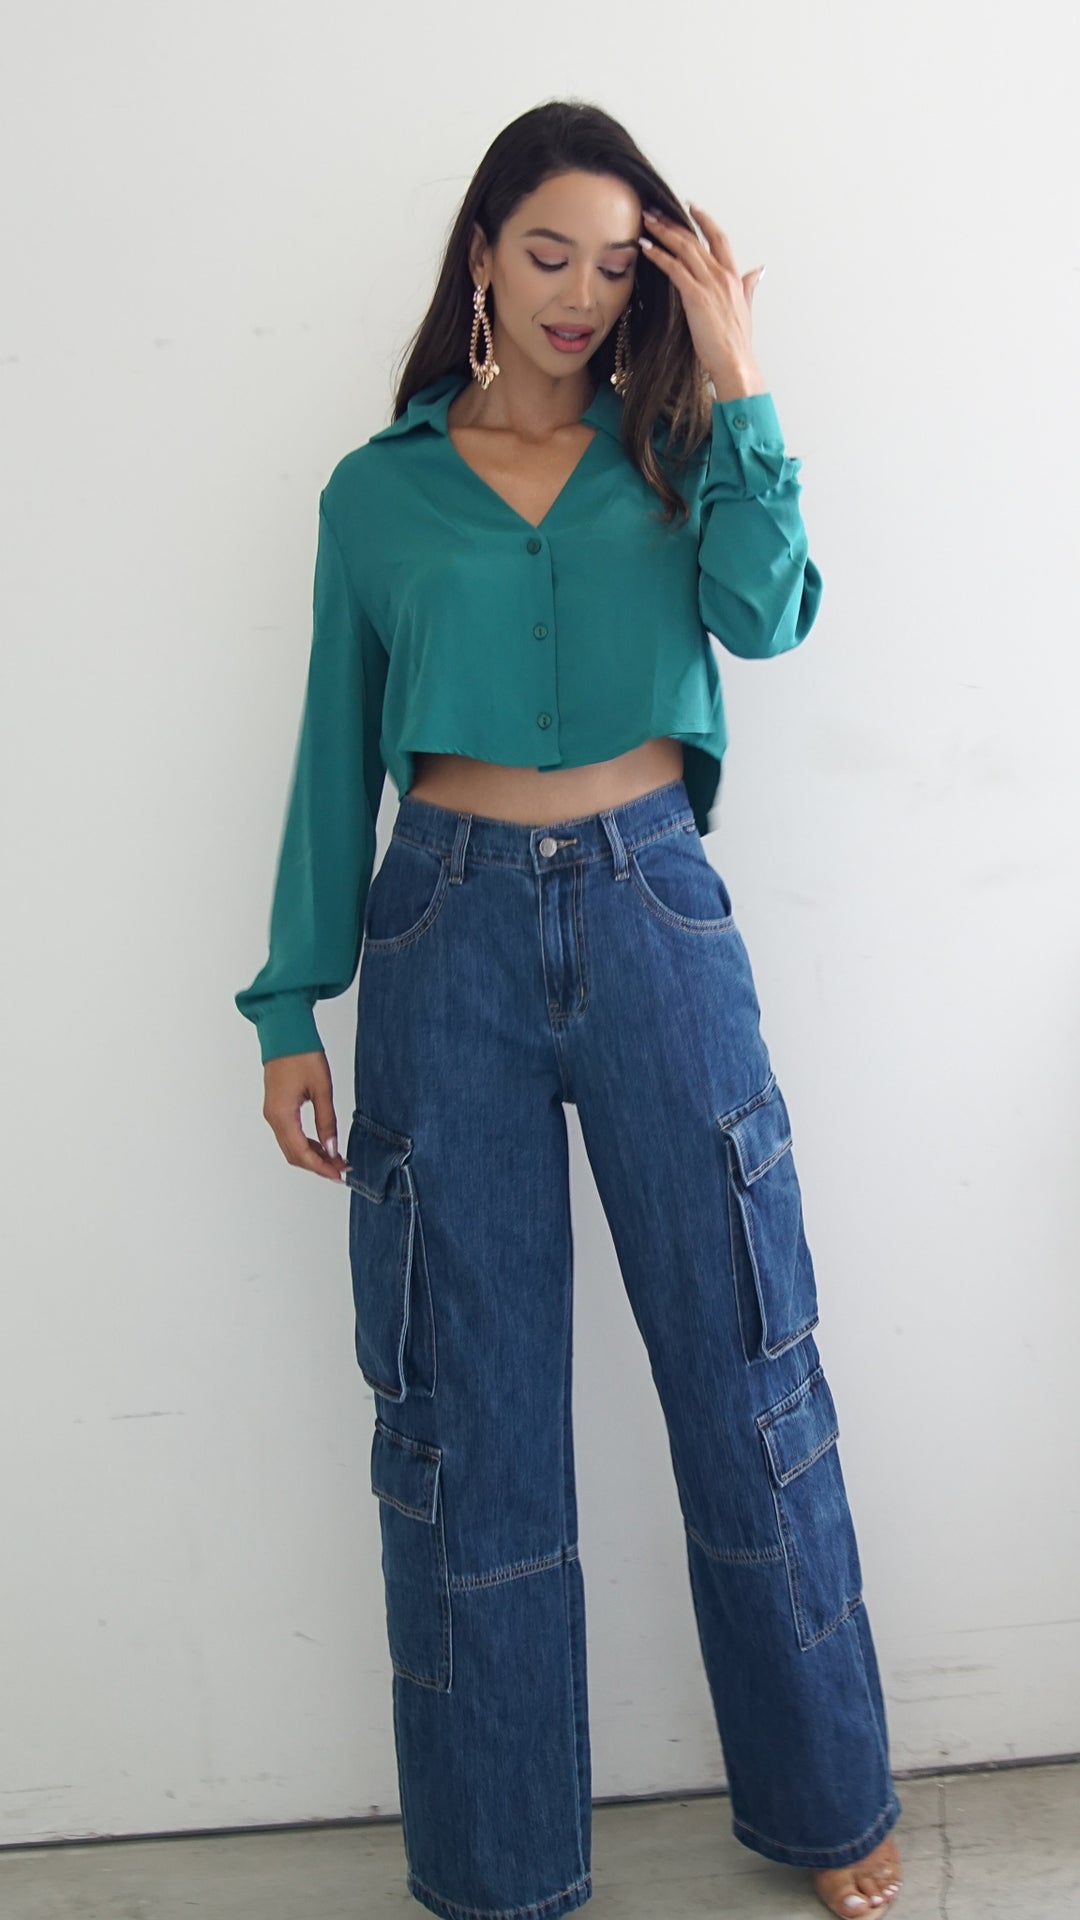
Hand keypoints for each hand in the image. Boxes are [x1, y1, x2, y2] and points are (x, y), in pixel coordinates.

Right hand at [263, 1050, 350, 1180]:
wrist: (285, 1032)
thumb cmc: (302, 1054)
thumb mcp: (321, 1088)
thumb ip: (327, 1121)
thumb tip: (332, 1149)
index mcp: (282, 1114)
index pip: (301, 1153)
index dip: (321, 1168)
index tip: (339, 1174)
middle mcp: (273, 1118)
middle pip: (294, 1155)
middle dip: (318, 1165)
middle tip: (342, 1169)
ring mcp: (272, 1113)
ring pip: (291, 1147)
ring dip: (312, 1156)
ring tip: (336, 1159)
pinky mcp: (276, 1108)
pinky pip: (289, 1135)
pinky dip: (306, 1144)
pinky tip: (323, 1145)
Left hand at [639, 202, 765, 398]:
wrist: (735, 362)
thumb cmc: (737, 343)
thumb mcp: (746, 309)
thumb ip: (749, 286)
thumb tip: (758, 271)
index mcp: (734, 277)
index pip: (719, 239)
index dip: (704, 221)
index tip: (691, 207)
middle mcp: (722, 275)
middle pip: (695, 239)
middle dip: (673, 222)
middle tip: (655, 211)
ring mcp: (709, 284)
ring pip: (684, 248)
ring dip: (663, 232)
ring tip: (646, 221)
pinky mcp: (696, 296)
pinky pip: (674, 268)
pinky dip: (659, 255)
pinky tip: (646, 248)